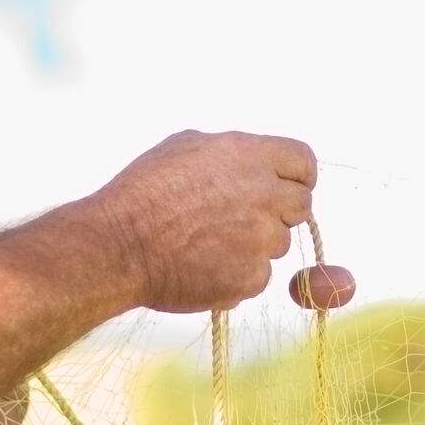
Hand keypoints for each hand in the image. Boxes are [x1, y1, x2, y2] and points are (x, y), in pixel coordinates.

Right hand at [89, 131, 320, 313]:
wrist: (120, 246)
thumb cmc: (143, 194)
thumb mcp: (185, 147)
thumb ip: (230, 153)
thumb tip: (249, 163)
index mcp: (249, 156)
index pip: (303, 162)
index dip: (297, 176)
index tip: (285, 187)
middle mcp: (263, 195)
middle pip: (300, 205)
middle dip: (279, 212)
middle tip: (244, 220)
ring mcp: (260, 240)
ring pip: (278, 244)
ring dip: (256, 245)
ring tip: (210, 243)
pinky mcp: (250, 277)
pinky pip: (259, 276)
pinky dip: (238, 274)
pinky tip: (205, 266)